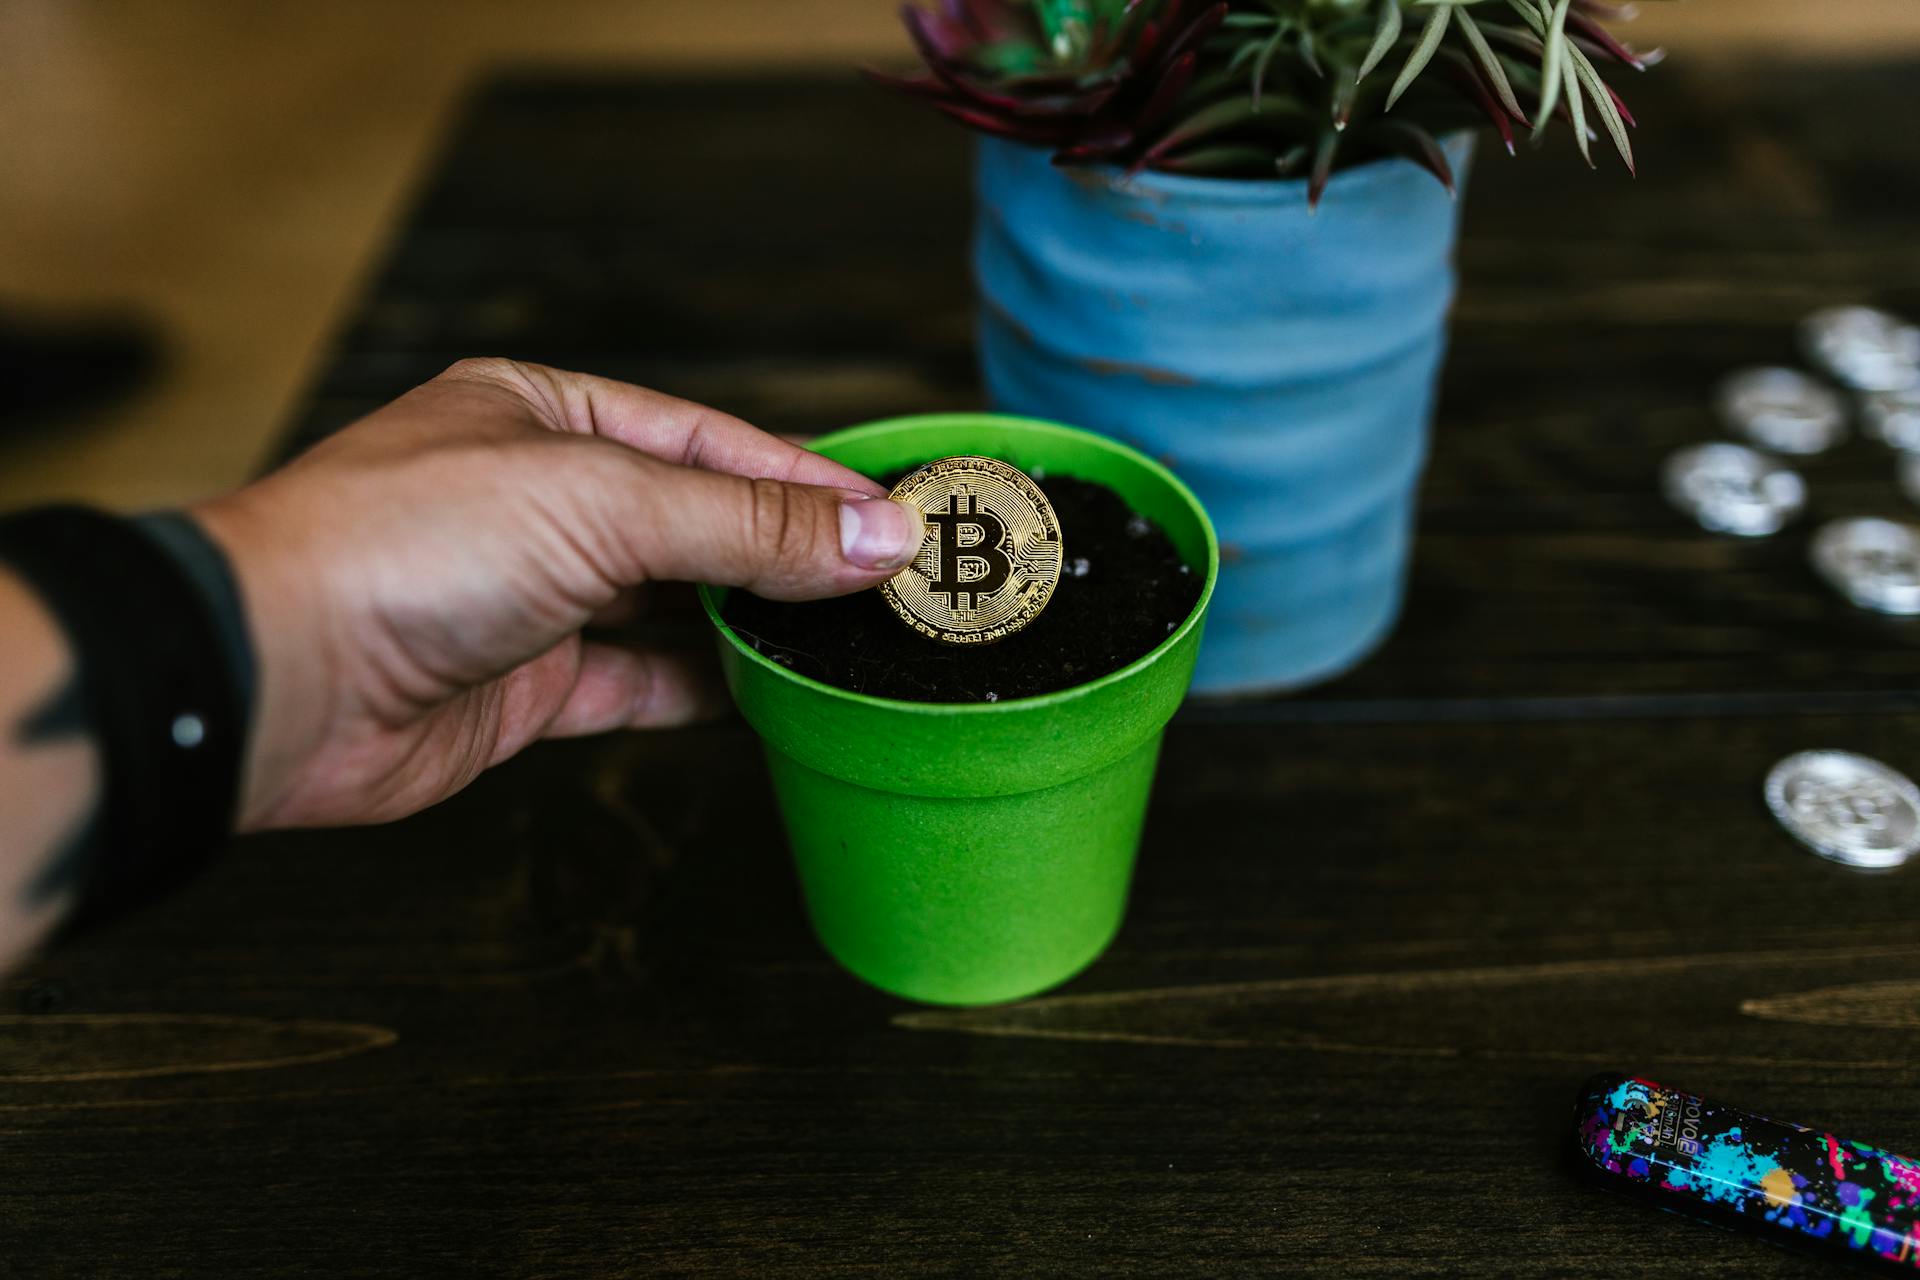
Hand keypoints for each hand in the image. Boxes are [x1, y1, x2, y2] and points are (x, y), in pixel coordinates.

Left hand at [192, 359, 922, 830]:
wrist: (281, 679)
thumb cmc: (399, 546)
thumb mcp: (600, 503)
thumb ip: (746, 526)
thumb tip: (870, 537)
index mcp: (548, 416)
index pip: (712, 441)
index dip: (807, 481)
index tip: (892, 520)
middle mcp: (540, 500)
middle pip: (697, 521)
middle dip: (789, 553)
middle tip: (887, 585)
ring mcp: (533, 596)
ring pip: (672, 606)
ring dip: (753, 624)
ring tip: (844, 640)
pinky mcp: (525, 687)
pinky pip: (638, 684)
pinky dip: (703, 692)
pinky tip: (765, 698)